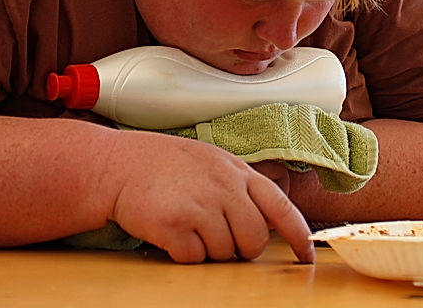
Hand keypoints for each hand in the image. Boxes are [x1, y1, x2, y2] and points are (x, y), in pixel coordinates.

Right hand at [105, 132, 313, 263]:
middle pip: (253, 239)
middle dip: (240, 248)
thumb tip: (267, 221)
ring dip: (208, 249)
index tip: (305, 254)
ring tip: (188, 224)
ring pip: (224, 252)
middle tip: (218, 236)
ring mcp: (199, 206)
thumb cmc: (164, 165)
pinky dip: (183, 254)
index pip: (280, 206)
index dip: (298, 234)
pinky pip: (194, 259)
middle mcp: (223, 187)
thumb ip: (240, 186)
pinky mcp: (174, 225)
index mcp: (236, 171)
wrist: (117, 165)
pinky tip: (171, 232)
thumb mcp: (212, 162)